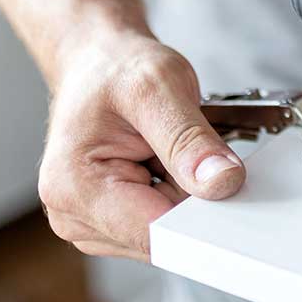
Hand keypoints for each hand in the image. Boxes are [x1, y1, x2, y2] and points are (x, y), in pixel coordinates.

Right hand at [38, 32, 243, 260]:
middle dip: (191, 200)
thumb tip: (222, 183)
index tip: (227, 189)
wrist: (99, 64)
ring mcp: (91, 224)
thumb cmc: (116, 70)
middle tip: (192, 152)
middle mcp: (74, 215)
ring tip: (166, 153)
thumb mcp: (159, 87)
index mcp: (74, 187)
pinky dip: (176, 196)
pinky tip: (164, 165)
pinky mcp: (111, 223)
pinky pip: (163, 224)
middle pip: (163, 237)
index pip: (153, 233)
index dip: (200, 216)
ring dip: (183, 196)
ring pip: (168, 233)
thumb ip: (189, 140)